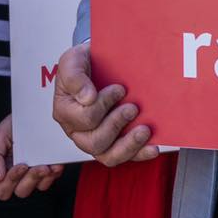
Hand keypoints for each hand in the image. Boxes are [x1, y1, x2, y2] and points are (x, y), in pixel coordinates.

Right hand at [0, 112, 66, 199]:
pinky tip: (54, 164)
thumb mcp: (1, 134)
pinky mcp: (48, 171)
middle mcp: (18, 174)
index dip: (9, 181)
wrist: (36, 115)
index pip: (1, 188)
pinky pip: (51, 181)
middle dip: (28, 179)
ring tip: (46, 164)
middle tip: (35, 165)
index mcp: (3, 167)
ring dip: (42, 177)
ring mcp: (34, 174)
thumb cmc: (16, 124)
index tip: (20, 165)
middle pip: (20, 192)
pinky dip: (54, 173)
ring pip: (37, 188)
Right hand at [51, 42, 158, 165]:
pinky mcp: (111, 145)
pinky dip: (139, 154)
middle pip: (95, 142)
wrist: (99, 63)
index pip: (85, 118)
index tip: (119, 89)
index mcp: (64, 111)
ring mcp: (94, 140)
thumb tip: (87, 98)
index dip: (104, 105)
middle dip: (117, 124)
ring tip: (144, 130)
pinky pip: (123, 157)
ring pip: (108, 156)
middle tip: (133, 107)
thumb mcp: (73, 60)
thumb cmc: (84, 64)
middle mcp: (76, 130)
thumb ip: (75, 76)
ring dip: (129, 144)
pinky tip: (153, 147)